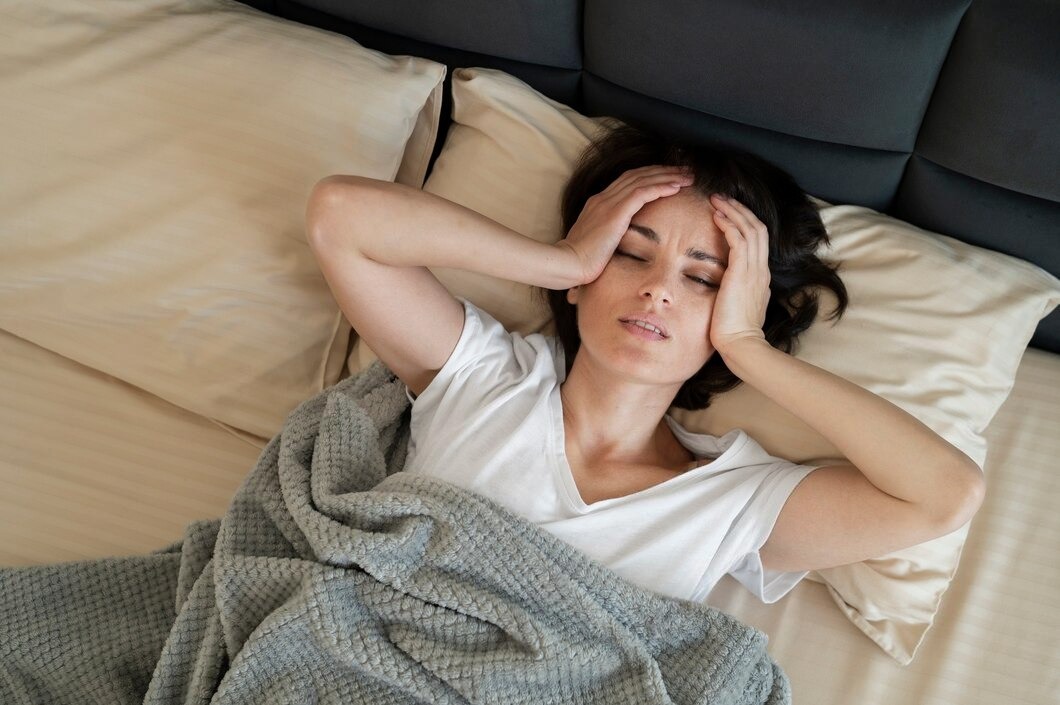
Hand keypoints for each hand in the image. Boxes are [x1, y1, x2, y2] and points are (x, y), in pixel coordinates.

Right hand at [554, 165, 693, 285]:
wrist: (568, 264)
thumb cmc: (579, 262)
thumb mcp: (596, 244)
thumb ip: (608, 237)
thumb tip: (617, 245)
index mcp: (598, 204)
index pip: (628, 181)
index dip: (650, 176)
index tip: (669, 177)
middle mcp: (603, 198)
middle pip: (638, 175)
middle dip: (663, 171)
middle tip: (684, 170)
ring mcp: (608, 203)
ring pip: (643, 180)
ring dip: (668, 176)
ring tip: (687, 176)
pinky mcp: (615, 213)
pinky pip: (643, 193)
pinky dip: (661, 187)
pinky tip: (676, 187)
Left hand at [708, 194, 770, 355]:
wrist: (741, 346)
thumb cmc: (734, 333)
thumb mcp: (737, 307)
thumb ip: (734, 292)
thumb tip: (724, 286)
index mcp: (760, 278)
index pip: (758, 241)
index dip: (744, 223)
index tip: (728, 213)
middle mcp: (761, 270)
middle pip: (758, 228)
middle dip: (740, 210)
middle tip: (722, 198)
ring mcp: (755, 271)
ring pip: (750, 229)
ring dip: (733, 211)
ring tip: (716, 199)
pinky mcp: (742, 273)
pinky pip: (739, 240)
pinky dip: (729, 224)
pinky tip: (716, 216)